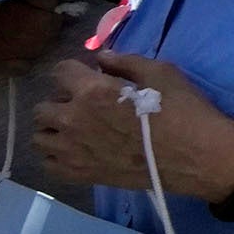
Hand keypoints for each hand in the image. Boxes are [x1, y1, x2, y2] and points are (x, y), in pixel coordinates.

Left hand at [32, 52, 233, 198]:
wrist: (194, 155)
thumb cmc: (181, 109)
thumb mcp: (161, 72)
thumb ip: (125, 62)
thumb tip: (101, 59)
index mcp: (92, 90)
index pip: (59, 72)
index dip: (73, 70)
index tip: (88, 74)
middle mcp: (74, 119)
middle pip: (42, 107)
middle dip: (60, 99)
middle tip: (83, 102)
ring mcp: (72, 151)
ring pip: (39, 137)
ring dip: (54, 128)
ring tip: (76, 128)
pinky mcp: (78, 174)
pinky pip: (48, 163)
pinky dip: (57, 154)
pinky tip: (77, 149)